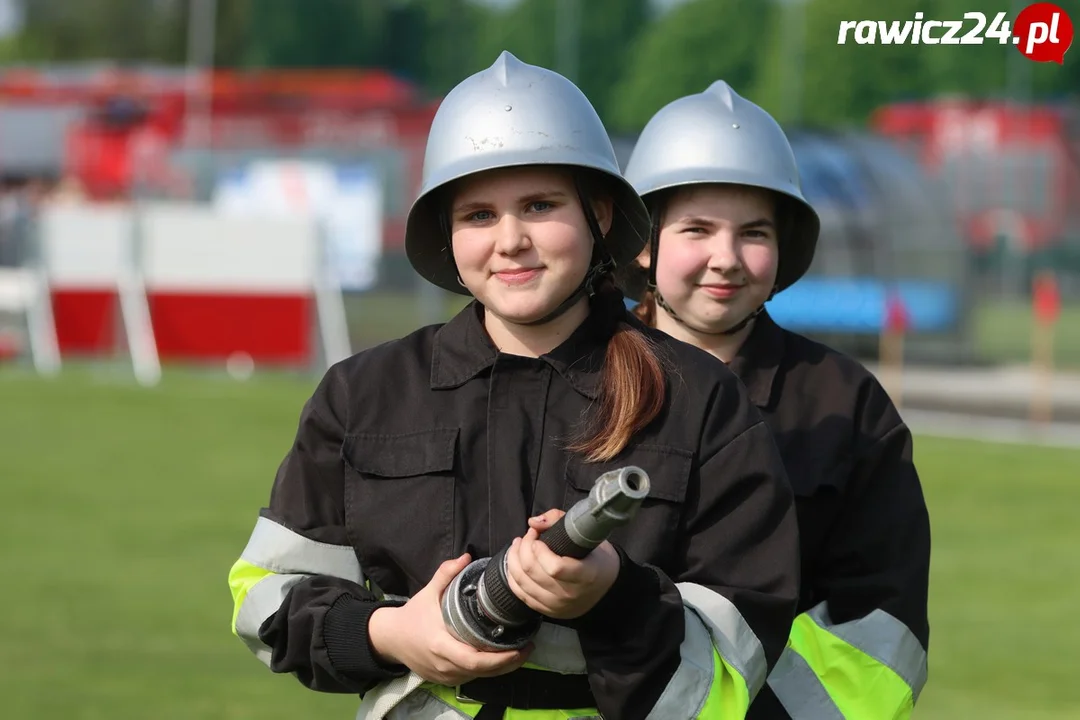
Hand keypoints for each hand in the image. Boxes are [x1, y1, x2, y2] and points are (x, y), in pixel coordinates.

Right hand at [368, 554, 531, 685]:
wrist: (391, 638)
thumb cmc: (412, 615)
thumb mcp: (428, 592)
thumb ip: (446, 573)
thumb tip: (466, 556)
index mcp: (441, 645)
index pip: (475, 660)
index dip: (500, 659)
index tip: (519, 647)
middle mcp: (445, 665)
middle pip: (483, 672)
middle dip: (509, 663)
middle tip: (528, 648)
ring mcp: (445, 676)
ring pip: (479, 677)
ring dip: (501, 668)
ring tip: (520, 652)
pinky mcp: (445, 680)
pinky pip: (471, 678)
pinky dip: (487, 670)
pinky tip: (501, 658)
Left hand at [505, 509, 620, 619]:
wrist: (606, 583)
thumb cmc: (596, 555)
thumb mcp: (585, 533)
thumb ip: (558, 520)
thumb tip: (533, 522)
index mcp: (586, 575)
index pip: (555, 567)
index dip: (539, 550)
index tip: (538, 537)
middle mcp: (571, 594)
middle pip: (533, 572)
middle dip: (523, 548)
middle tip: (528, 535)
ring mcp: (558, 606)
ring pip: (522, 583)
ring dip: (514, 560)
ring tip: (518, 545)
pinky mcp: (548, 611)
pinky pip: (521, 594)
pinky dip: (513, 576)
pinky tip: (515, 563)